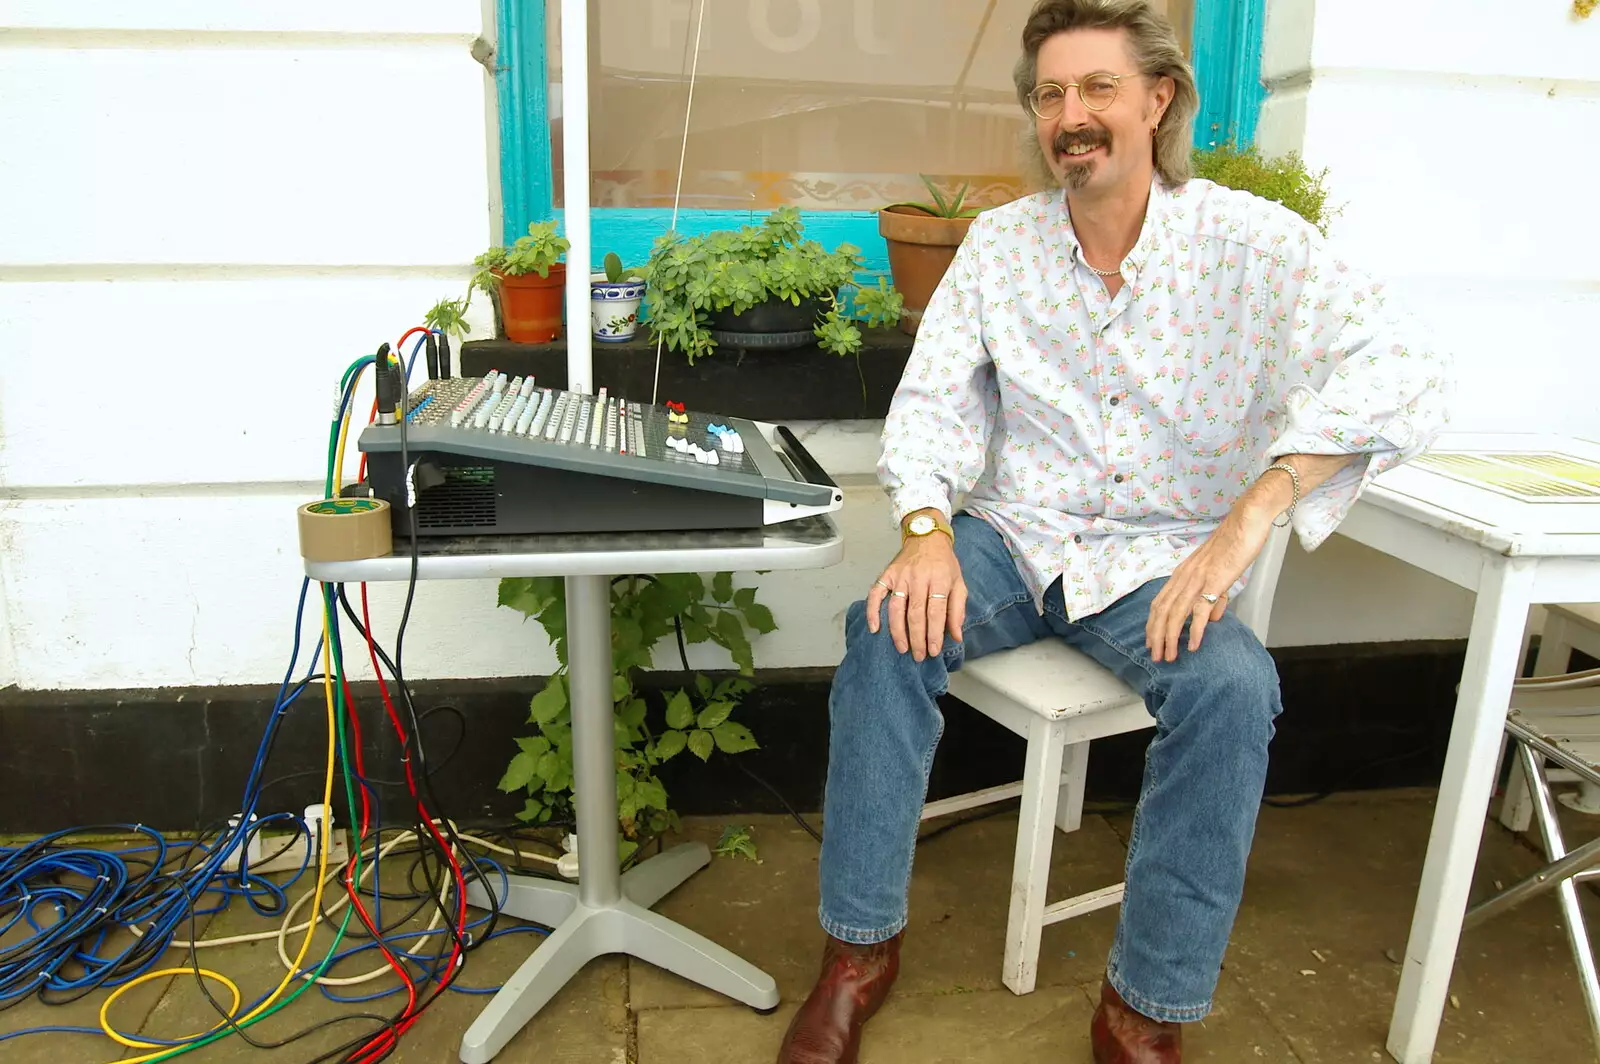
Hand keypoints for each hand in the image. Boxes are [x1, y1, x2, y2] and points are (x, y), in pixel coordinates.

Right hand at [867, 534, 966, 661]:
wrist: (926, 537)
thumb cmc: (944, 563)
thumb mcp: (958, 583)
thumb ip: (957, 609)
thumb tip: (956, 636)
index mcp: (939, 579)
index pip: (936, 611)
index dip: (934, 633)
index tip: (933, 650)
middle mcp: (918, 577)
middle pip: (915, 613)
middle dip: (917, 637)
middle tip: (918, 656)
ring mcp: (900, 576)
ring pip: (896, 608)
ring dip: (898, 631)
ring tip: (902, 648)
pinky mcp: (886, 575)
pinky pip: (876, 594)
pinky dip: (873, 612)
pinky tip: (875, 628)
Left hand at [1145, 501, 1275, 662]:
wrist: (1247, 521)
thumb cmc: (1235, 543)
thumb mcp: (1219, 571)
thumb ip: (1215, 595)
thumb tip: (1212, 618)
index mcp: (1183, 573)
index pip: (1160, 602)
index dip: (1153, 623)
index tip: (1151, 641)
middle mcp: (1184, 576)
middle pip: (1162, 611)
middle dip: (1156, 636)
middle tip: (1155, 657)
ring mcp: (1198, 578)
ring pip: (1175, 613)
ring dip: (1170, 638)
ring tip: (1169, 657)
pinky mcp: (1214, 581)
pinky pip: (1200, 609)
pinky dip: (1194, 630)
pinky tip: (1192, 645)